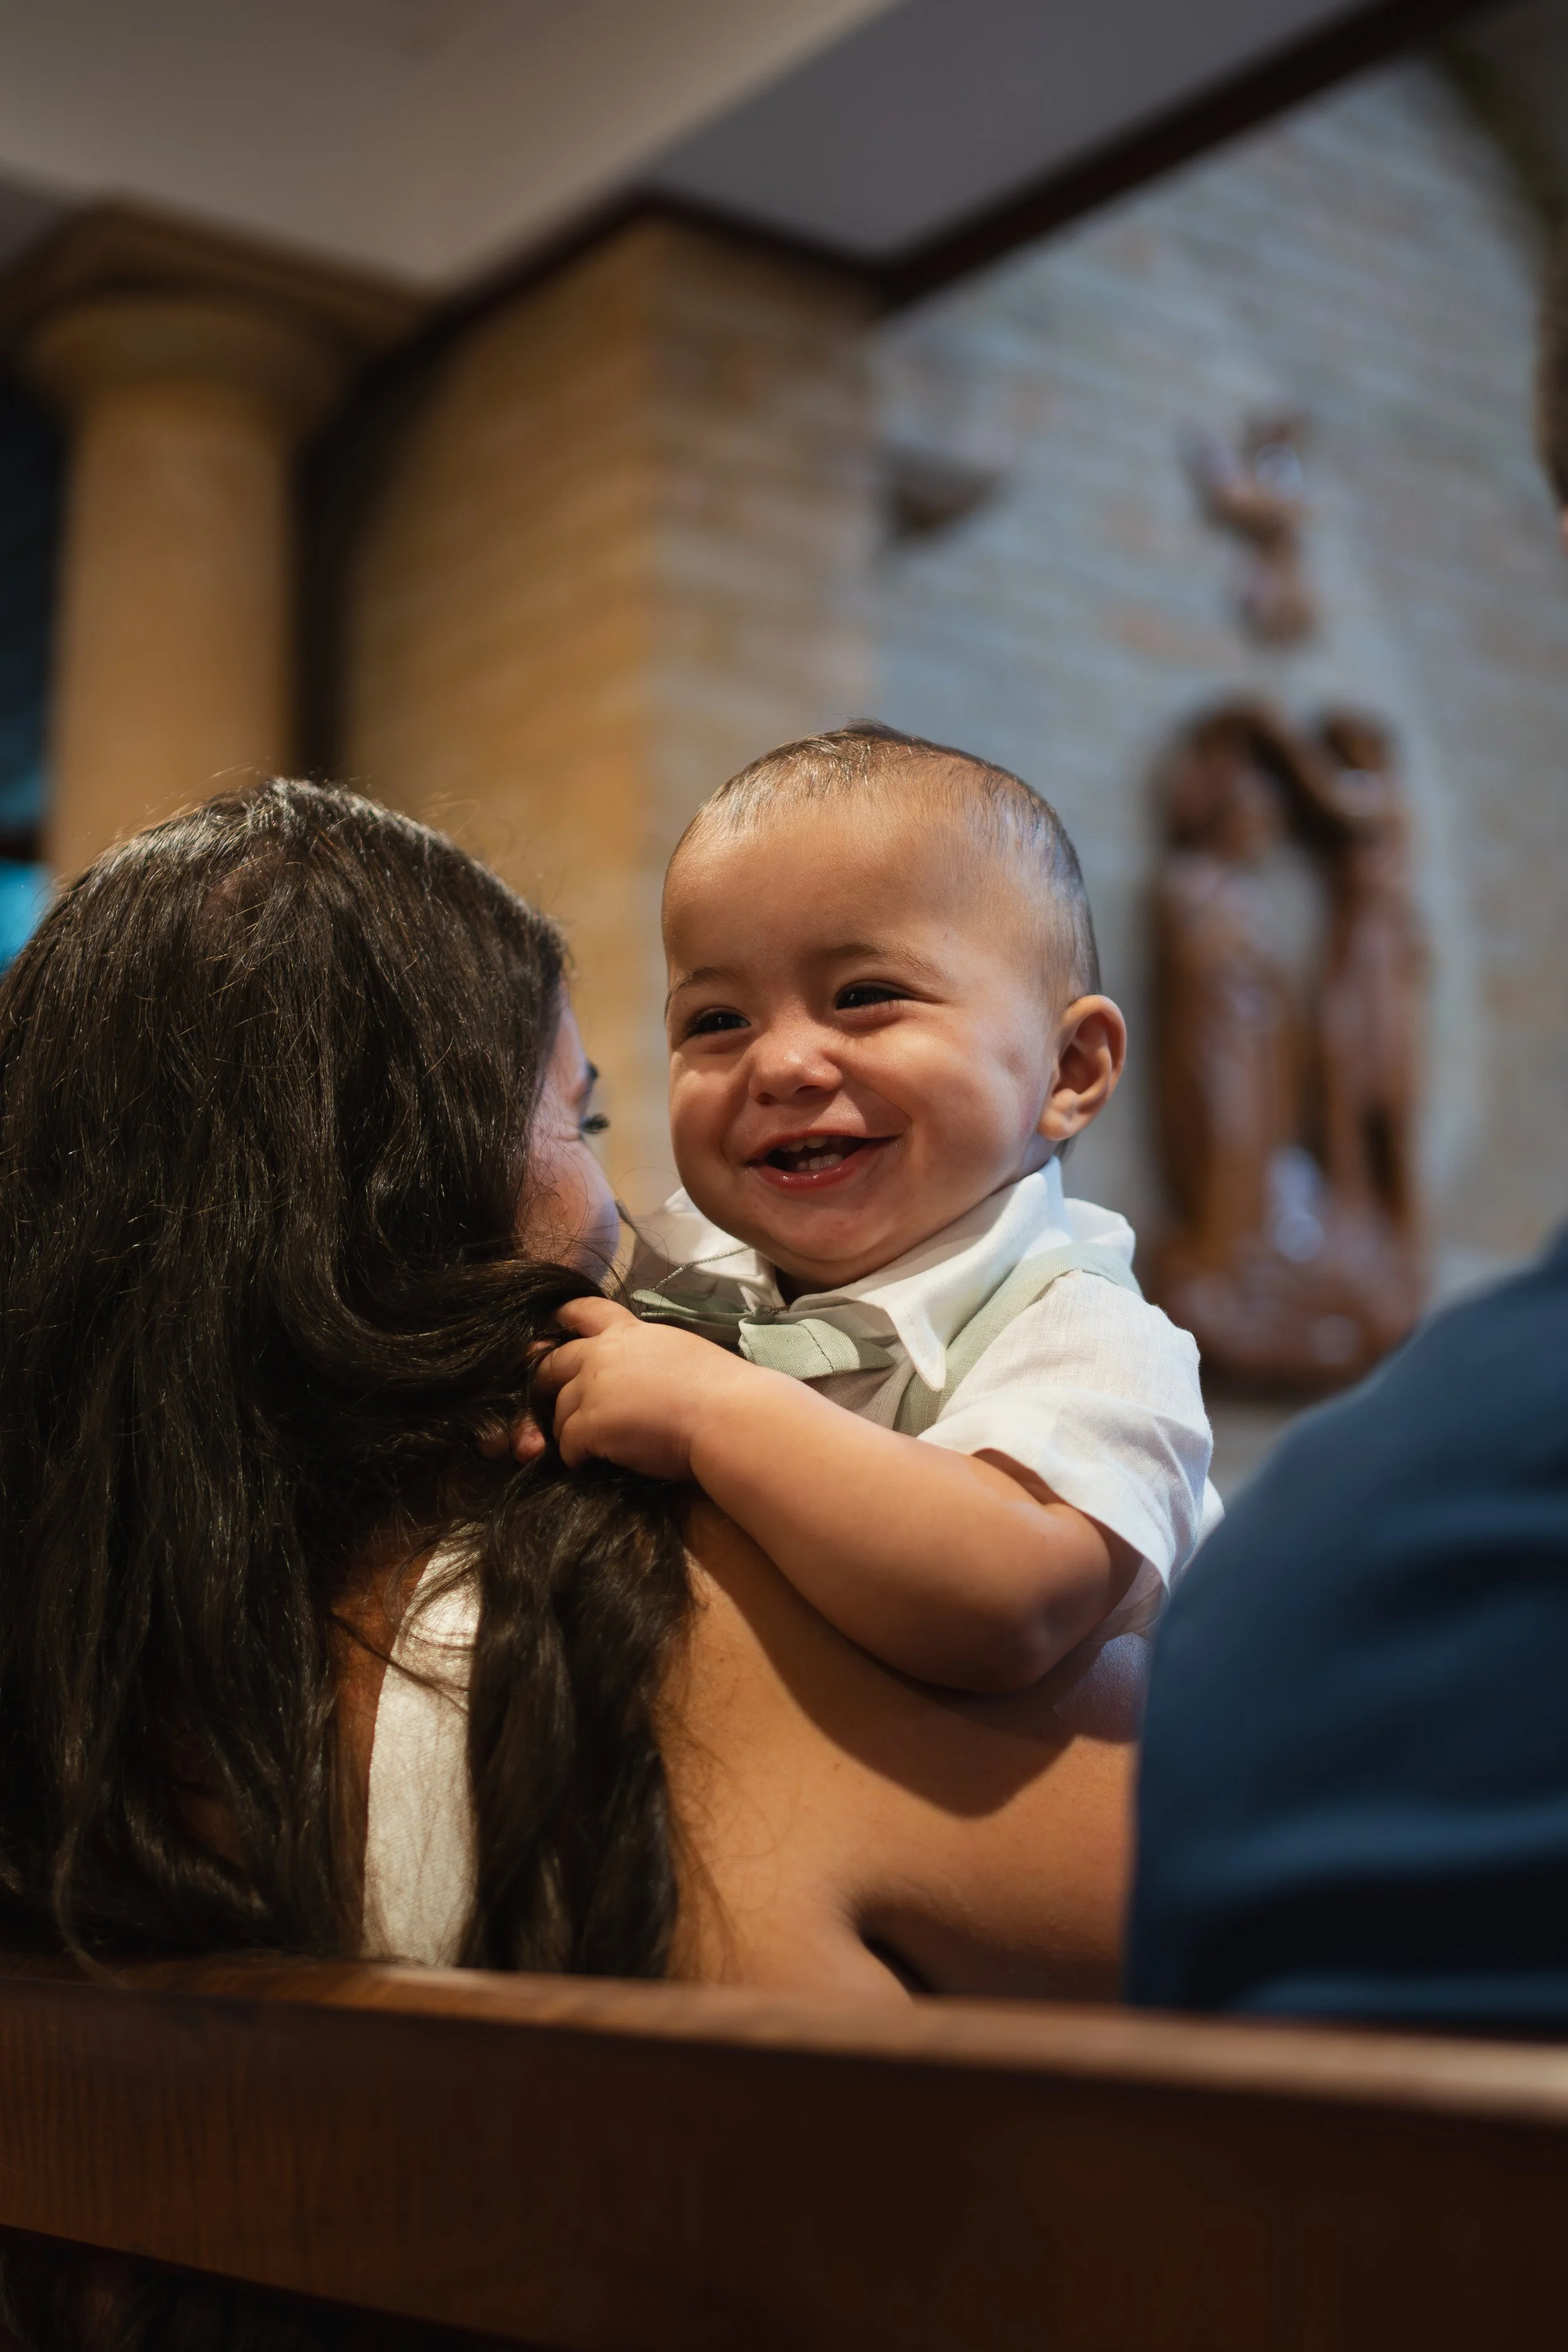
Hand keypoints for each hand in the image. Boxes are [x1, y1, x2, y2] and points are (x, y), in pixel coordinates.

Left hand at [532, 1296, 746, 1479]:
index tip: (552, 1332)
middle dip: (546, 1384)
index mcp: (628, 1331)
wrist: (726, 1416)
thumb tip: (637, 1372)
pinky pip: (567, 1445)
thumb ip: (645, 1354)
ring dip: (568, 1428)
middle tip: (551, 1403)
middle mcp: (602, 1354)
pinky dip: (576, 1457)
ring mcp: (592, 1389)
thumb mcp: (677, 1350)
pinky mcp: (590, 1425)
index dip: (563, 1319)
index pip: (583, 1310)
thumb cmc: (719, 1388)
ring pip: (559, 1410)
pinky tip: (593, 1465)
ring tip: (590, 1445)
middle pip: (553, 1364)